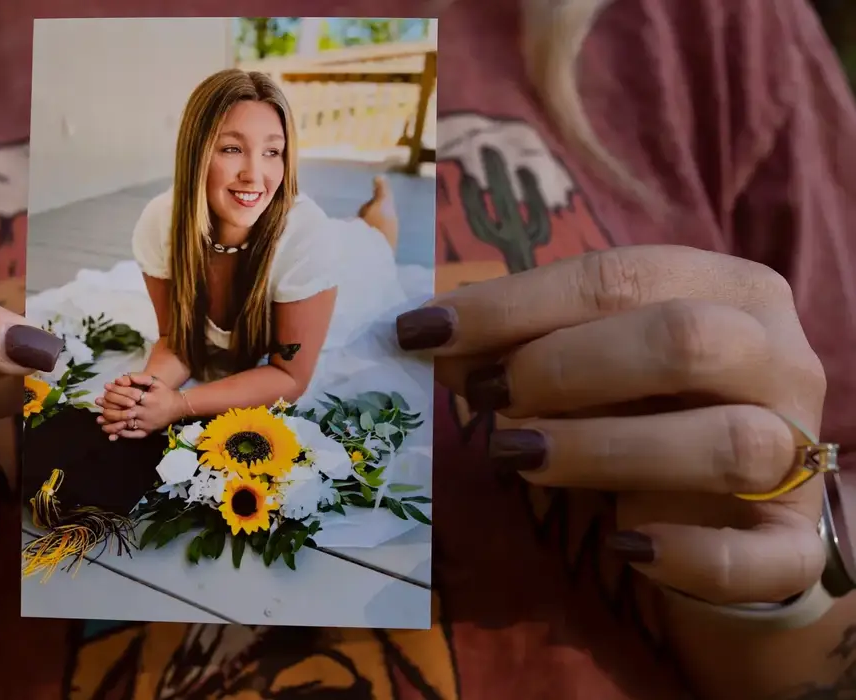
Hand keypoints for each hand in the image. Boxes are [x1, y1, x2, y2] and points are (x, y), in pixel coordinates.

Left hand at [95, 373, 185, 439]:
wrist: (178, 408)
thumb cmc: (165, 393)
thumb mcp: (156, 382)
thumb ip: (141, 378)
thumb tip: (124, 377)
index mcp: (149, 399)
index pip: (129, 394)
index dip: (117, 390)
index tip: (106, 386)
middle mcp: (146, 413)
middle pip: (124, 410)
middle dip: (110, 406)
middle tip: (98, 402)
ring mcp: (146, 424)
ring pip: (126, 424)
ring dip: (111, 422)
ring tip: (99, 419)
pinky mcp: (147, 432)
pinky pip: (132, 435)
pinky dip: (121, 434)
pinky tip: (111, 433)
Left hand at [397, 246, 827, 604]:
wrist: (720, 506)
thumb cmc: (642, 409)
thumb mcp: (582, 362)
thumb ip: (517, 345)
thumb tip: (431, 337)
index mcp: (728, 289)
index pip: (621, 276)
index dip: (513, 304)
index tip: (424, 330)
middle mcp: (779, 357)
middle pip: (686, 340)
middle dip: (566, 366)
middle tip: (486, 394)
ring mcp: (799, 451)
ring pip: (725, 443)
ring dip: (605, 449)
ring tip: (517, 456)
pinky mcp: (794, 543)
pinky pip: (758, 556)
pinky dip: (686, 554)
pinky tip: (622, 544)